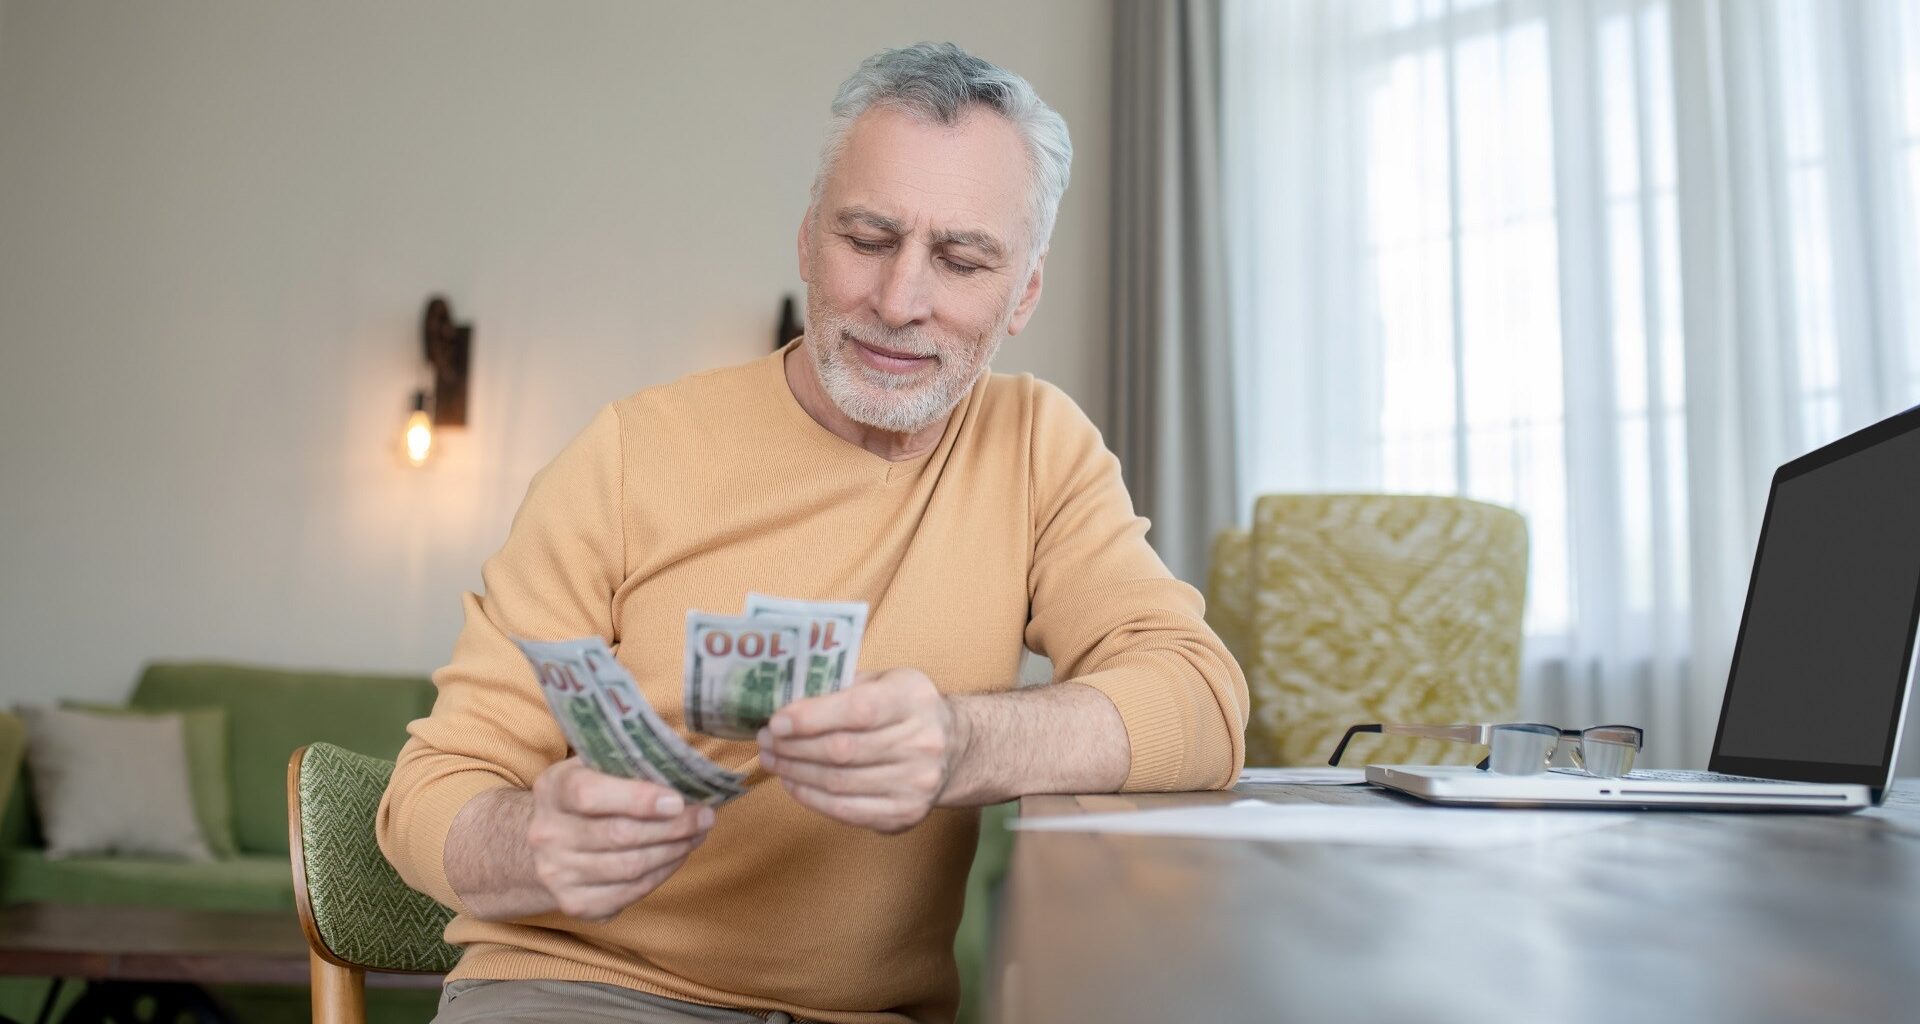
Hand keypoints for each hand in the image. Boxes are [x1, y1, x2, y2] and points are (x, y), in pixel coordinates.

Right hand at [526, 758, 713, 921]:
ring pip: (630, 867)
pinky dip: (662, 874)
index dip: (638, 798)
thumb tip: (683, 766)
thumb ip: (627, 762)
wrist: (547, 844)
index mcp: (552, 789)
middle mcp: (547, 833)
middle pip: (619, 835)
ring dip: (673, 850)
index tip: (677, 800)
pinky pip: (630, 892)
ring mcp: (557, 873)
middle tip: (705, 817)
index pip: (590, 794)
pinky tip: (677, 856)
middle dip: (672, 827)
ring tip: (697, 834)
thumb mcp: (593, 767)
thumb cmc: (584, 797)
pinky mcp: (576, 903)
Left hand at [757, 667, 965, 833]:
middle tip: (765, 740)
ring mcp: (916, 784)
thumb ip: (843, 686)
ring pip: (839, 783)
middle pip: (842, 750)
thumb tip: (787, 699)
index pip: (858, 710)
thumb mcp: (885, 681)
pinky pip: (846, 811)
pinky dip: (812, 798)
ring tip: (772, 760)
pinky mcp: (905, 814)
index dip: (811, 717)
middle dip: (793, 746)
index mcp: (914, 700)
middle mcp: (922, 743)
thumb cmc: (906, 709)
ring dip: (795, 772)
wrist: (954, 749)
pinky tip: (794, 784)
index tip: (776, 721)